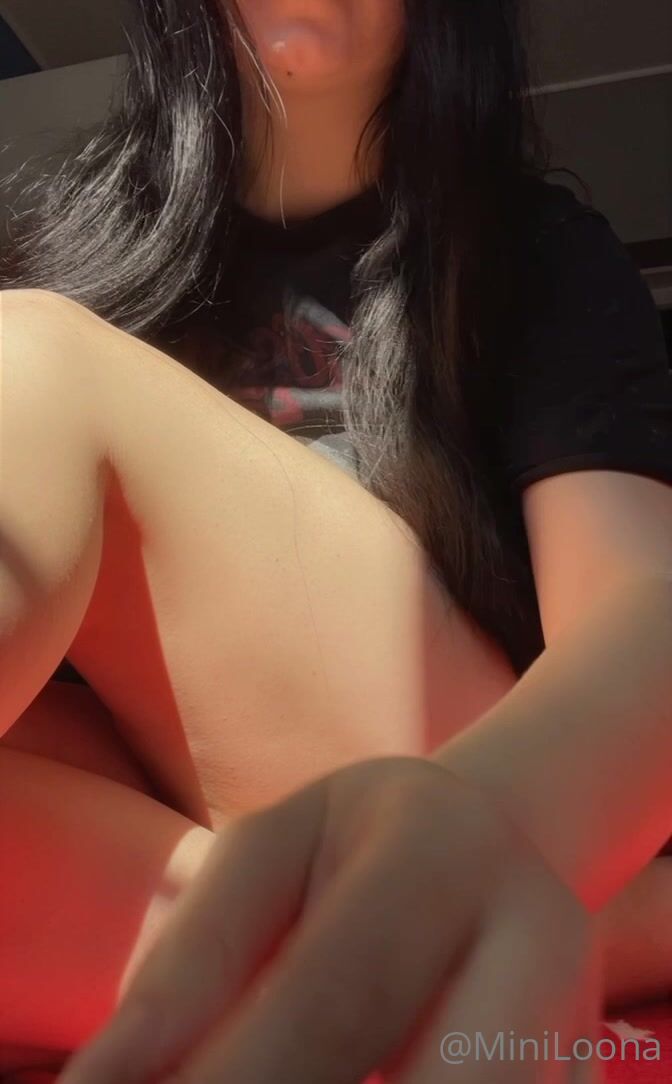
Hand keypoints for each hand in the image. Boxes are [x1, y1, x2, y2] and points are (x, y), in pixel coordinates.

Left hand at [58, 756, 599, 1083]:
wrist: (485, 839)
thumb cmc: (351, 847)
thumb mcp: (264, 857)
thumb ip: (191, 964)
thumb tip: (96, 1083)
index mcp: (439, 851)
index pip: (335, 994)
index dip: (243, 1077)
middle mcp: (537, 934)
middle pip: (450, 1083)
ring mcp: (578, 1017)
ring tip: (295, 1074)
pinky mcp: (583, 1073)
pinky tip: (361, 1079)